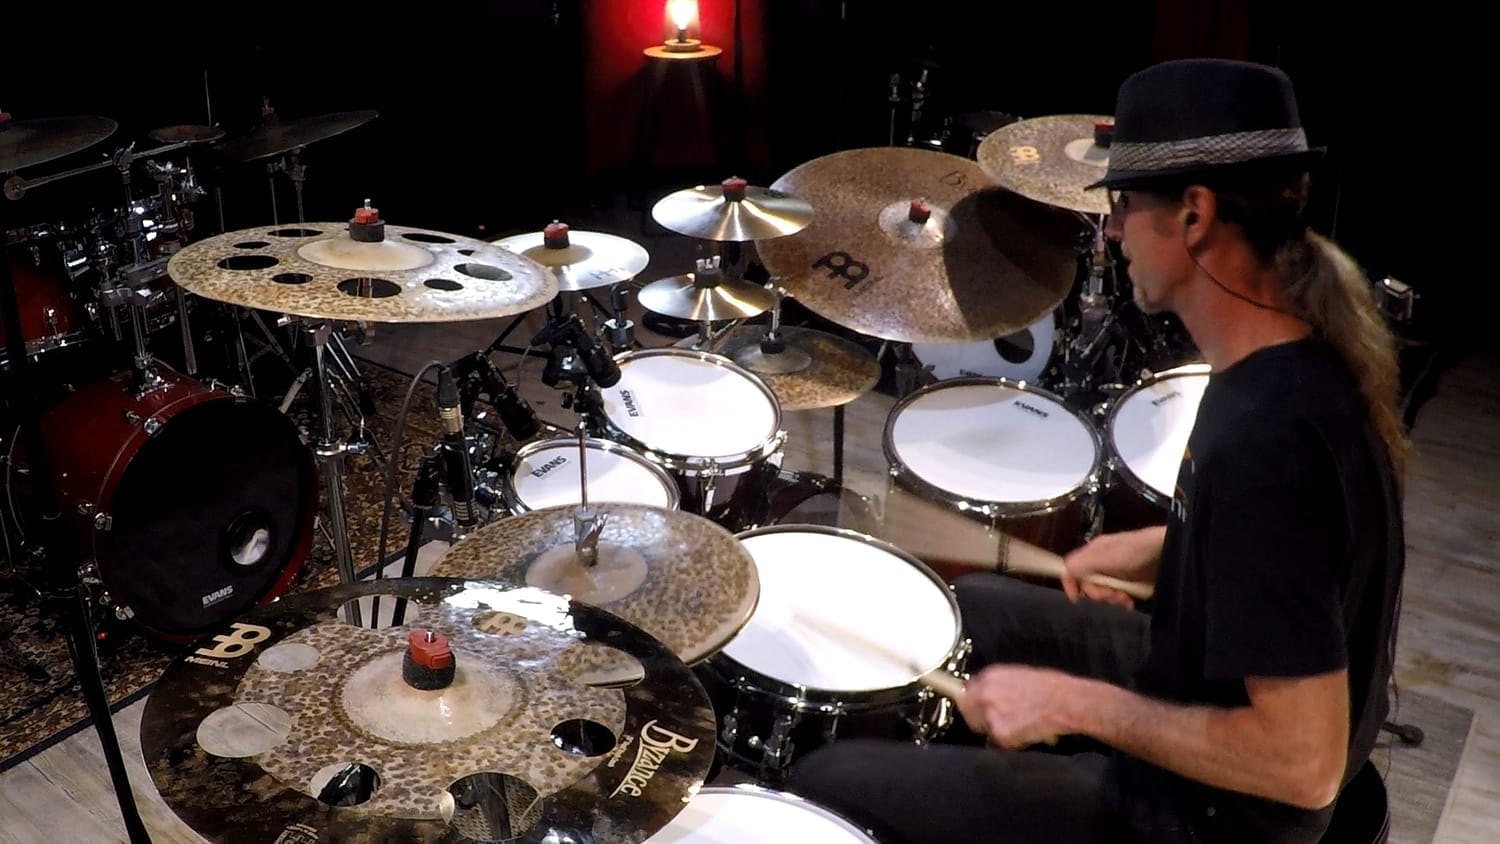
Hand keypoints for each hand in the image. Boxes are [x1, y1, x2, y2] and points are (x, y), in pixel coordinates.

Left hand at [955, 664, 1070, 748]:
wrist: (1066, 703)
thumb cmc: (1051, 688)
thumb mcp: (1019, 675)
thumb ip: (998, 684)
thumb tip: (987, 693)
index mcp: (990, 676)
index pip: (965, 691)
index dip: (973, 702)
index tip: (977, 708)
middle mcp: (985, 694)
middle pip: (967, 711)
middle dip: (980, 718)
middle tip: (998, 721)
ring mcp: (990, 715)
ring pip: (982, 729)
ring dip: (995, 731)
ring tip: (1017, 726)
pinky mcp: (1000, 734)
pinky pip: (997, 743)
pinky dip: (1009, 743)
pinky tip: (1024, 734)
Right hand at [1060, 527, 1163, 608]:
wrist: (1168, 551)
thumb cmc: (1136, 551)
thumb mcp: (1106, 557)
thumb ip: (1083, 564)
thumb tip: (1063, 571)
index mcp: (1093, 552)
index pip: (1072, 568)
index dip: (1070, 583)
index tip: (1076, 599)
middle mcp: (1102, 562)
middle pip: (1087, 583)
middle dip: (1098, 593)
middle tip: (1113, 595)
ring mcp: (1116, 572)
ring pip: (1103, 591)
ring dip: (1112, 598)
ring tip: (1125, 600)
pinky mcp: (1129, 581)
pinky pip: (1118, 594)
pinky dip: (1122, 600)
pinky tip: (1130, 603)